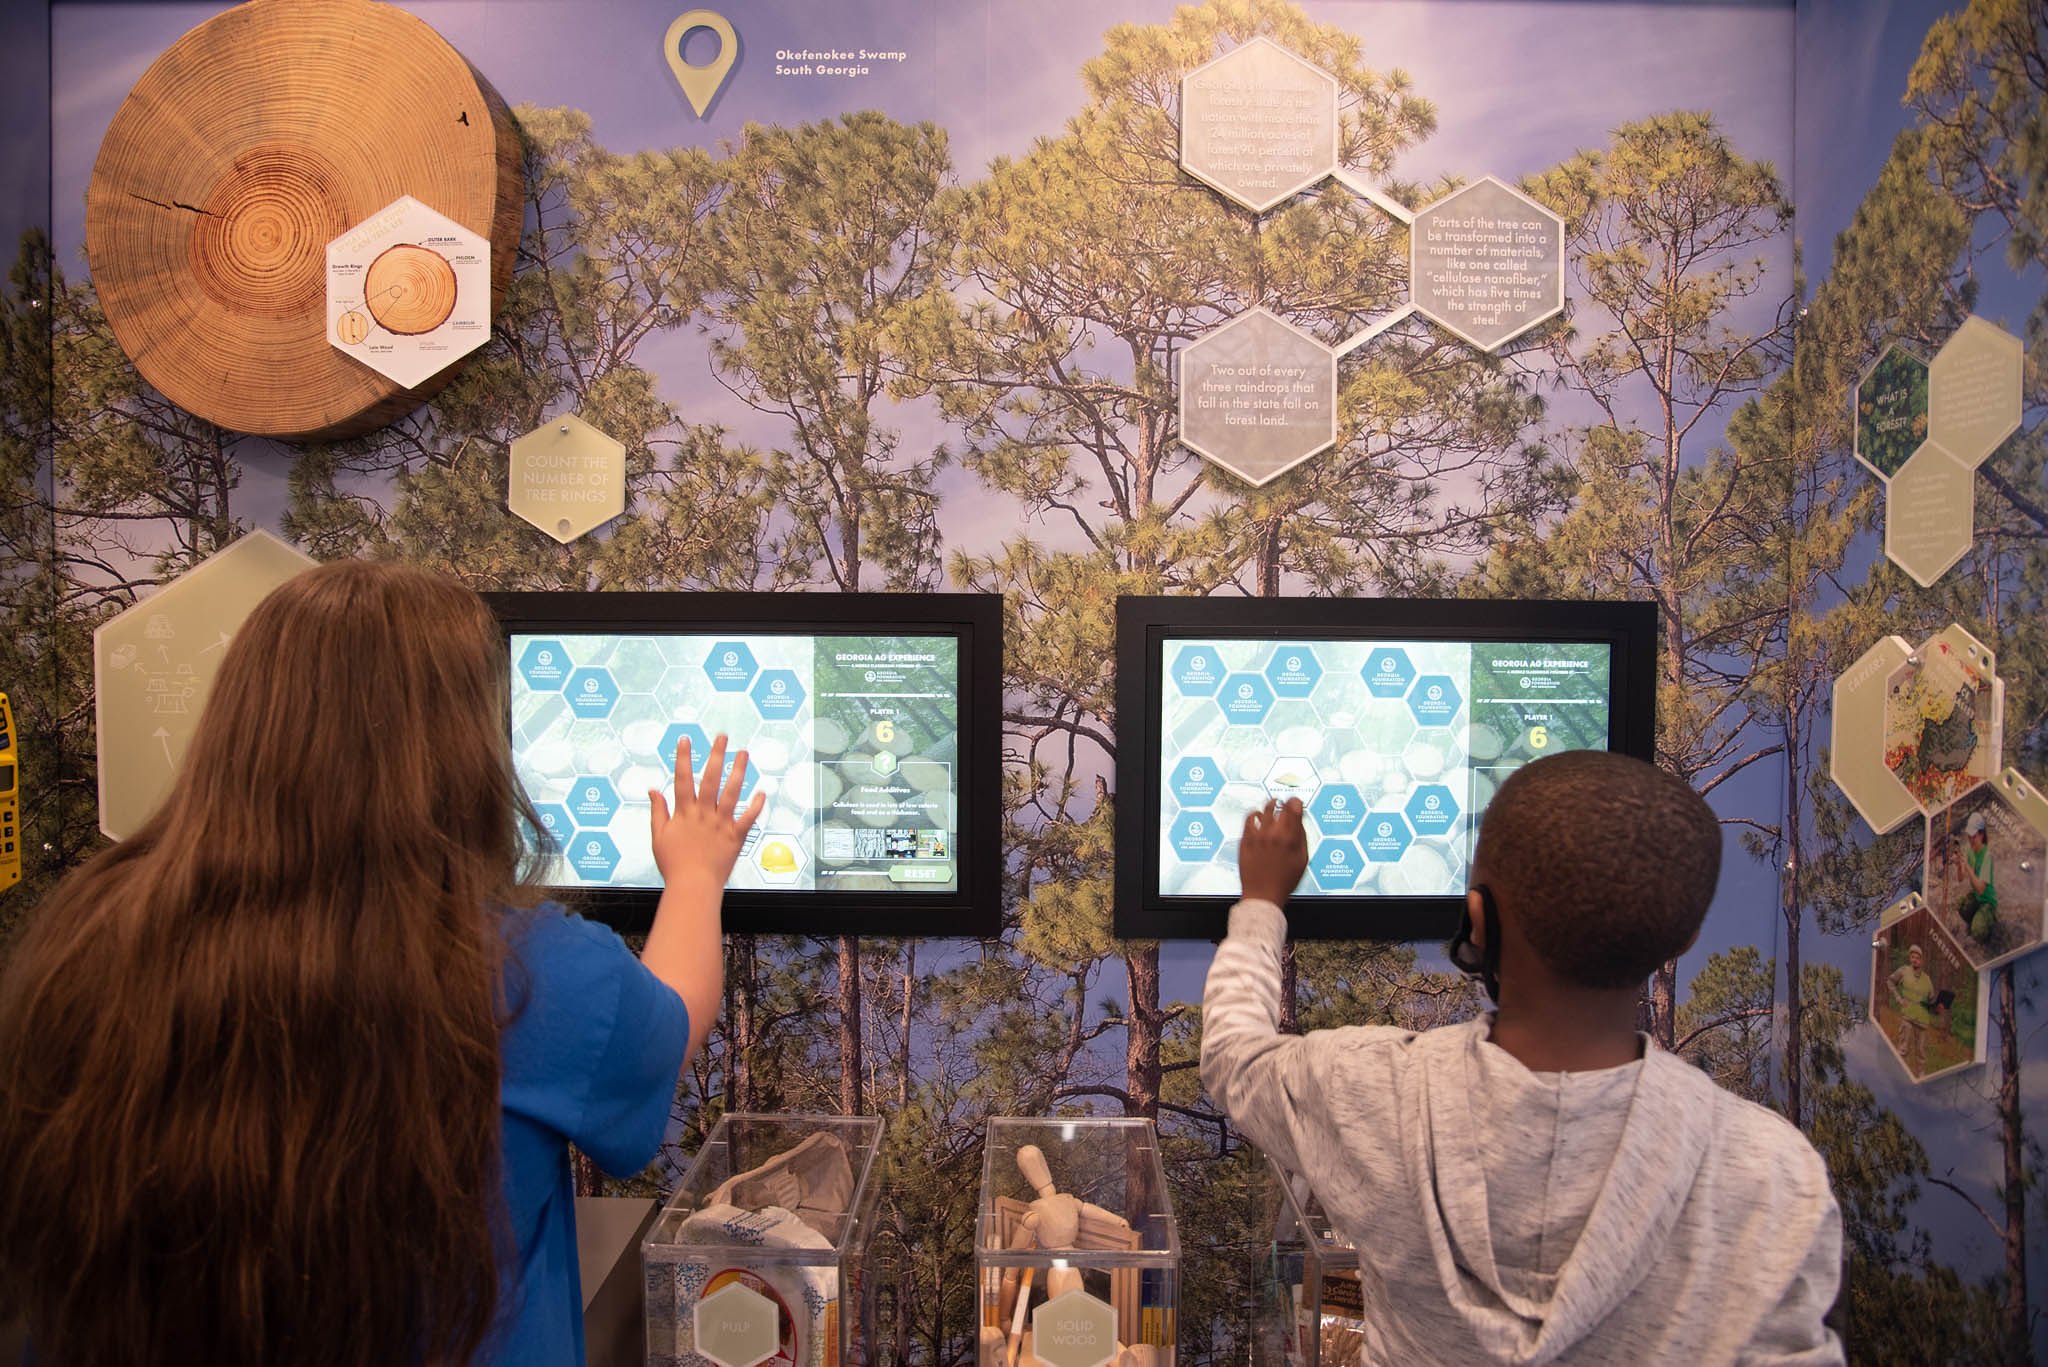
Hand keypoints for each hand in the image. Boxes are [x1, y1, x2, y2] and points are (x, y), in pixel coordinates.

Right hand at [649, 734, 764, 889]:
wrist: (693, 887)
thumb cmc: (674, 865)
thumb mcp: (658, 837)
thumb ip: (658, 812)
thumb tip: (652, 790)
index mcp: (684, 813)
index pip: (682, 779)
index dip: (684, 758)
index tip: (686, 739)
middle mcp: (704, 814)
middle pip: (710, 779)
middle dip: (716, 755)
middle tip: (722, 737)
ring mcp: (721, 824)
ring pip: (732, 792)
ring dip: (739, 771)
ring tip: (743, 753)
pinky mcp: (735, 837)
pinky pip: (748, 818)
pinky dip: (757, 805)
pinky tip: (762, 791)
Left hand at [1239, 799, 1307, 905]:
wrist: (1263, 894)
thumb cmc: (1284, 881)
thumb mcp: (1302, 860)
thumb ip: (1302, 838)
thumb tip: (1299, 821)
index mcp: (1290, 838)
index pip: (1294, 808)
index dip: (1296, 802)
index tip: (1296, 802)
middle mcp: (1273, 834)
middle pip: (1278, 806)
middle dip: (1283, 802)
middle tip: (1284, 803)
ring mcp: (1258, 836)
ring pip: (1263, 810)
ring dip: (1269, 805)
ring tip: (1271, 806)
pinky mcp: (1245, 841)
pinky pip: (1249, 820)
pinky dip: (1254, 815)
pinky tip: (1257, 816)